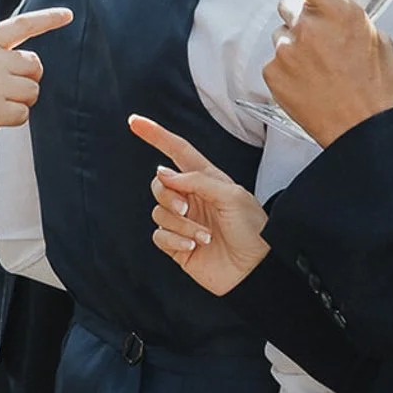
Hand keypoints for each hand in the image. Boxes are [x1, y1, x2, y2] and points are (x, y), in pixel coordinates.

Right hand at [128, 115, 268, 296]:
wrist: (256, 269)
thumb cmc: (253, 230)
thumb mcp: (232, 195)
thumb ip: (196, 180)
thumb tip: (163, 174)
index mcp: (206, 180)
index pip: (177, 151)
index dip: (156, 135)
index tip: (135, 123)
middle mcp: (192, 198)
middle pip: (159, 184)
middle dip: (168, 195)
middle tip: (186, 208)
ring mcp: (183, 221)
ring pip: (159, 212)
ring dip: (181, 224)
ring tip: (204, 236)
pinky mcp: (177, 244)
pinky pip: (159, 235)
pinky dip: (175, 239)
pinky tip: (193, 245)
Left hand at [239, 0, 392, 147]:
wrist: (366, 129)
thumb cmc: (378, 83)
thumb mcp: (375, 37)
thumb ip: (348, 17)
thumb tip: (335, 11)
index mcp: (337, 8)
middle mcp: (306, 24)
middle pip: (288, 6)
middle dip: (301, 17)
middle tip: (324, 44)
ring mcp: (285, 49)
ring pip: (282, 36)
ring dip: (296, 46)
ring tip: (322, 71)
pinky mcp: (272, 73)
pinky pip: (274, 61)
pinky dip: (288, 70)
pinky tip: (309, 85)